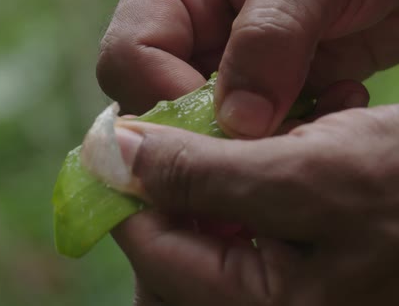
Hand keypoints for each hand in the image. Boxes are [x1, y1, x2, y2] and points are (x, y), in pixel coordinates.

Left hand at [96, 89, 398, 304]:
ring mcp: (281, 290)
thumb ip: (204, 175)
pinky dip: (234, 188)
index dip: (125, 190)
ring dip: (200, 186)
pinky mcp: (296, 267)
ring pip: (204, 240)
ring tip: (214, 144)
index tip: (117, 137)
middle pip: (172, 256)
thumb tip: (115, 156)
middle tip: (168, 139)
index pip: (152, 250)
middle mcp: (266, 305)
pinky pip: (239, 233)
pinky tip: (255, 161)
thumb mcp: (311, 175)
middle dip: (164, 192)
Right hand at [97, 0, 398, 137]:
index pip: (129, 55)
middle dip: (201, 132)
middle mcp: (188, 33)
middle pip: (151, 102)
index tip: (224, 122)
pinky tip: (324, 119)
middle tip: (257, 145)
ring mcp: (222, 68)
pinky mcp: (259, 95)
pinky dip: (279, 142)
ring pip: (199, 129)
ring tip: (304, 129)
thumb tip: (239, 123)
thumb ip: (266, 40)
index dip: (162, 95)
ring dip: (246, 144)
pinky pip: (246, 137)